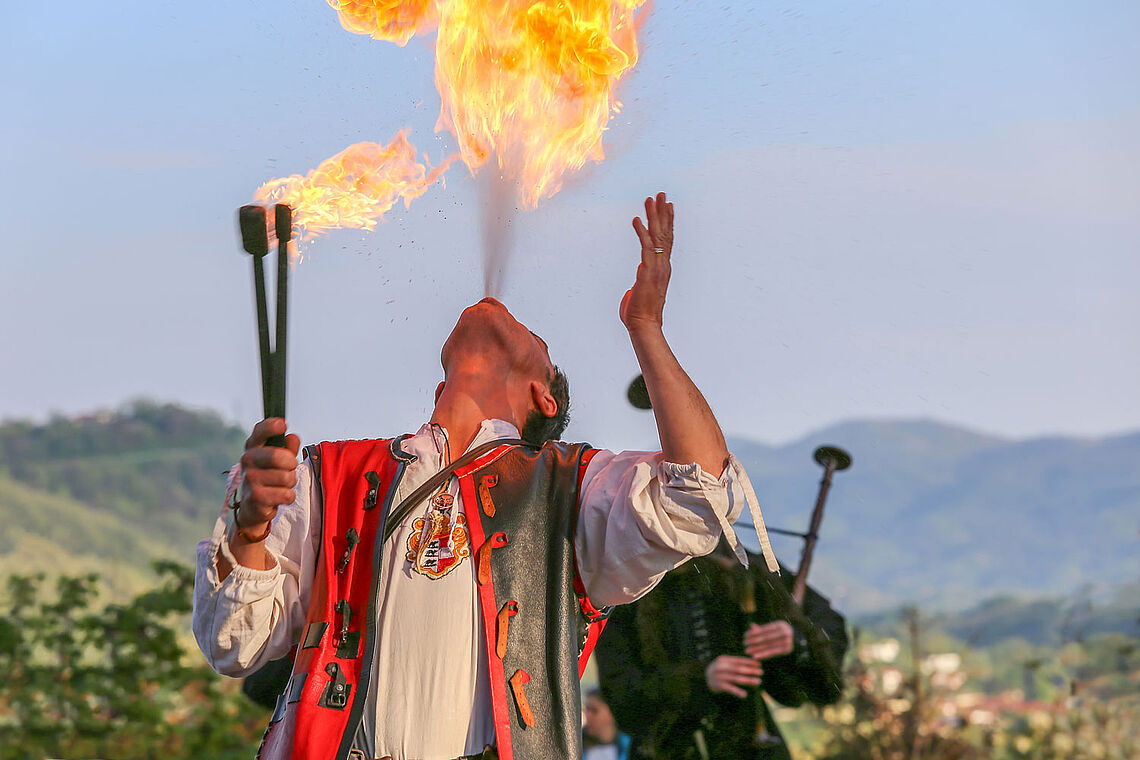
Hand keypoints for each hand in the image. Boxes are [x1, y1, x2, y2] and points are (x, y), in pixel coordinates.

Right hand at [236, 418, 300, 530]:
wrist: (253, 507)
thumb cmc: (270, 477)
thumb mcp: (280, 460)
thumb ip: (288, 448)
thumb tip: (293, 437)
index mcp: (253, 447)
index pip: (260, 431)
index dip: (271, 426)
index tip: (283, 424)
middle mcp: (247, 460)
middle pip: (278, 455)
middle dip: (291, 463)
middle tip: (289, 468)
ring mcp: (249, 479)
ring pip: (286, 477)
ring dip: (290, 482)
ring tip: (281, 485)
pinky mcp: (255, 497)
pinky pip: (286, 494)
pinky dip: (288, 497)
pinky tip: (277, 497)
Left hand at [620, 192, 673, 332]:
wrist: (644, 326)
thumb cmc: (639, 314)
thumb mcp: (639, 295)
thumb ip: (638, 287)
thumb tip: (633, 289)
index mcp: (662, 269)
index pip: (666, 241)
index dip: (668, 223)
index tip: (668, 206)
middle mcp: (662, 265)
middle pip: (665, 233)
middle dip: (663, 212)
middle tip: (661, 194)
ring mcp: (657, 267)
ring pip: (657, 236)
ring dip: (654, 216)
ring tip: (651, 198)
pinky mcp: (647, 270)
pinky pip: (645, 246)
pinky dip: (640, 231)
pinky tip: (636, 219)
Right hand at [704, 655, 762, 697]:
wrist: (704, 679)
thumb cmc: (720, 671)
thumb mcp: (725, 664)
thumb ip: (736, 664)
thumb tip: (754, 663)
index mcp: (723, 659)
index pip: (739, 660)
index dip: (749, 662)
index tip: (759, 665)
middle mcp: (720, 667)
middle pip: (738, 669)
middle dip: (751, 670)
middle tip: (761, 672)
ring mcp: (718, 676)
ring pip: (736, 678)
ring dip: (748, 680)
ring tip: (758, 681)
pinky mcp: (717, 686)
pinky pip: (729, 689)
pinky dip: (737, 691)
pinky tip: (745, 695)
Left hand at [743, 621, 794, 660]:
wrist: (797, 641)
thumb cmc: (780, 634)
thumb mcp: (773, 629)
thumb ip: (762, 629)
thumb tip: (751, 626)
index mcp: (780, 624)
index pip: (764, 629)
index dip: (754, 633)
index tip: (745, 636)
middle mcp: (785, 632)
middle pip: (766, 638)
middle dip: (754, 641)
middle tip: (744, 643)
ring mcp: (787, 641)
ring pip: (768, 646)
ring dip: (757, 649)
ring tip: (747, 651)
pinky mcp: (787, 650)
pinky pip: (772, 653)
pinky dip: (763, 655)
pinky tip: (755, 656)